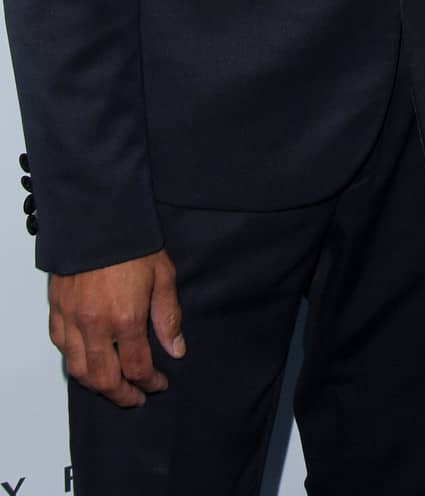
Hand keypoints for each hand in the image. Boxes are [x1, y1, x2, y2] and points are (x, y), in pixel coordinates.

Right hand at [48, 249, 183, 406]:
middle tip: (136, 397)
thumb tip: (176, 350)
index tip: (159, 384)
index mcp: (125, 318)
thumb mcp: (163, 276)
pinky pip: (61, 347)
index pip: (137, 367)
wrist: (99, 217)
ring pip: (78, 370)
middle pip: (105, 379)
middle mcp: (95, 325)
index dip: (150, 382)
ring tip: (112, 386)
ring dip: (96, 385)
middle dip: (123, 395)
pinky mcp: (57, 309)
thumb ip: (168, 317)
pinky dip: (74, 361)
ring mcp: (72, 319)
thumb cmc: (133, 244)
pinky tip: (87, 360)